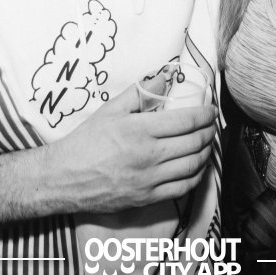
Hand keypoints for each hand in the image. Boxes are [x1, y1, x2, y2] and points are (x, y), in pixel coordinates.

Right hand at [48, 81, 216, 213]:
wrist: (64, 178)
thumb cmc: (86, 142)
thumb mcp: (110, 110)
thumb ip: (141, 92)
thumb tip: (165, 76)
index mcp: (140, 130)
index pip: (186, 121)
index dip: (204, 114)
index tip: (210, 110)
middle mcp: (148, 156)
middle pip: (194, 143)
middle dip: (208, 132)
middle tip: (210, 125)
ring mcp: (149, 180)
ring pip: (192, 166)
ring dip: (206, 153)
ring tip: (206, 144)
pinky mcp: (147, 198)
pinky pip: (183, 188)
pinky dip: (196, 177)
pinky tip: (197, 168)